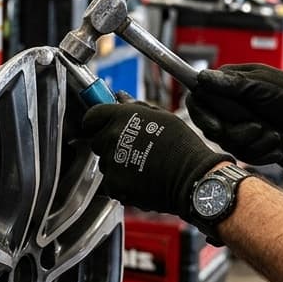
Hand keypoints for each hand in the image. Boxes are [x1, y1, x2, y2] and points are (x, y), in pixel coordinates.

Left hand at [80, 100, 230, 220]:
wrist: (191, 178)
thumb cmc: (181, 146)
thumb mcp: (161, 117)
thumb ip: (135, 107)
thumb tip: (120, 97)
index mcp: (120, 117)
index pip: (91, 116)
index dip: (96, 121)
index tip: (103, 126)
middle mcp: (111, 138)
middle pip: (97, 140)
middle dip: (110, 144)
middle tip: (132, 148)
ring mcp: (110, 162)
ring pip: (105, 162)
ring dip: (116, 163)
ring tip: (141, 165)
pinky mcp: (113, 184)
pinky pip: (111, 182)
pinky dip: (122, 182)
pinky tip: (140, 179)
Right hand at [185, 64, 282, 162]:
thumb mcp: (261, 85)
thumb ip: (232, 84)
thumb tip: (202, 77)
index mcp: (223, 87)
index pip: (197, 102)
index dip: (201, 116)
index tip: (218, 127)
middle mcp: (225, 107)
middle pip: (212, 129)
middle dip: (237, 134)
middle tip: (258, 128)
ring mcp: (235, 125)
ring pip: (229, 145)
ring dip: (254, 144)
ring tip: (274, 136)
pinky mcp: (246, 140)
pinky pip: (244, 155)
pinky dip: (261, 154)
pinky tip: (276, 148)